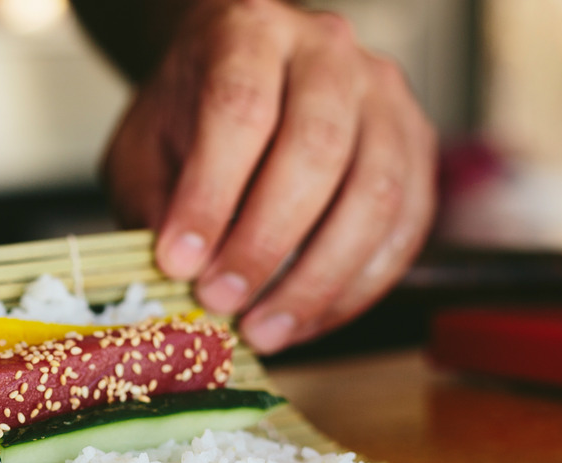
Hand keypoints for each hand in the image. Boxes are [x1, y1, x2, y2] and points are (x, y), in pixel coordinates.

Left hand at [103, 0, 436, 353]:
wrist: (239, 74)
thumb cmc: (189, 113)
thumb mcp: (146, 147)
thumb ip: (156, 203)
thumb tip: (177, 277)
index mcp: (250, 33)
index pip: (240, 109)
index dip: (211, 195)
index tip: (179, 262)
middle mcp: (328, 52)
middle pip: (316, 151)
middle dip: (265, 244)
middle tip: (222, 303)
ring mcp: (383, 96)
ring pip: (374, 194)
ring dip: (317, 279)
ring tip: (265, 329)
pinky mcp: (416, 145)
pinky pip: (404, 228)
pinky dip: (356, 288)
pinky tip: (308, 320)